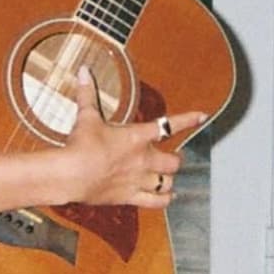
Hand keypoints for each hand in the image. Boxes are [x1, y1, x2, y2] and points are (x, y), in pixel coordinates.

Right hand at [60, 69, 206, 209]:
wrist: (71, 174)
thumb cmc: (80, 145)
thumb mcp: (86, 116)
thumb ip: (88, 94)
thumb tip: (84, 71)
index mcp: (137, 136)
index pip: (169, 125)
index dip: (188, 120)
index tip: (202, 116)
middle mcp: (143, 159)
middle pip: (174, 161)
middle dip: (176, 159)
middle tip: (173, 157)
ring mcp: (139, 180)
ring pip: (167, 182)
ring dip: (169, 179)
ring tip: (167, 177)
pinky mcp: (130, 197)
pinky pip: (156, 202)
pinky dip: (164, 200)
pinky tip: (168, 198)